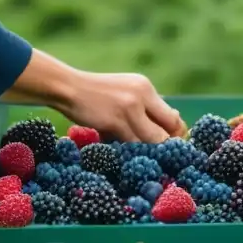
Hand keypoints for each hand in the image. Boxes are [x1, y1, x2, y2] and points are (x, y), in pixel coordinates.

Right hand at [61, 71, 184, 143]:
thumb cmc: (96, 94)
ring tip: (138, 154)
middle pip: (168, 128)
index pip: (172, 116)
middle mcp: (143, 94)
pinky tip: (122, 152)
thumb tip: (169, 124)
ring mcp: (130, 107)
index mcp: (146, 87)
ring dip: (147, 150)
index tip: (167, 145)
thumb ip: (144, 106)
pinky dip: (130, 151)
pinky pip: (132, 144)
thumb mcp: (125, 91)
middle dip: (165, 144)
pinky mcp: (116, 121)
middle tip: (157, 155)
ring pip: (152, 140)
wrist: (69, 87)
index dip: (174, 134)